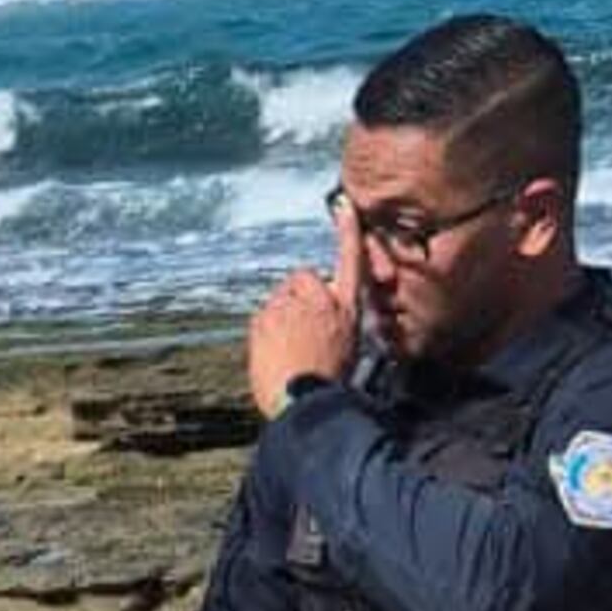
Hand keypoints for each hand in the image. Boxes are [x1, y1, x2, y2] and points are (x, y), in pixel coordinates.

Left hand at [247, 217, 361, 421]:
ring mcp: (288, 306)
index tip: (343, 208)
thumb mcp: (349, 348)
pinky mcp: (263, 317)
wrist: (303, 402)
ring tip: (289, 348)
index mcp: (346, 307)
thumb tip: (322, 314)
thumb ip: (337, 321)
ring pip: (280, 297)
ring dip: (281, 314)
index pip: (350, 260)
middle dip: (299, 296)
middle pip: (302, 279)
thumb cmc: (329, 382)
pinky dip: (265, 328)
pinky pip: (262, 314)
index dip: (347, 232)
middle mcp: (319, 299)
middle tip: (302, 330)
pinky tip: (274, 352)